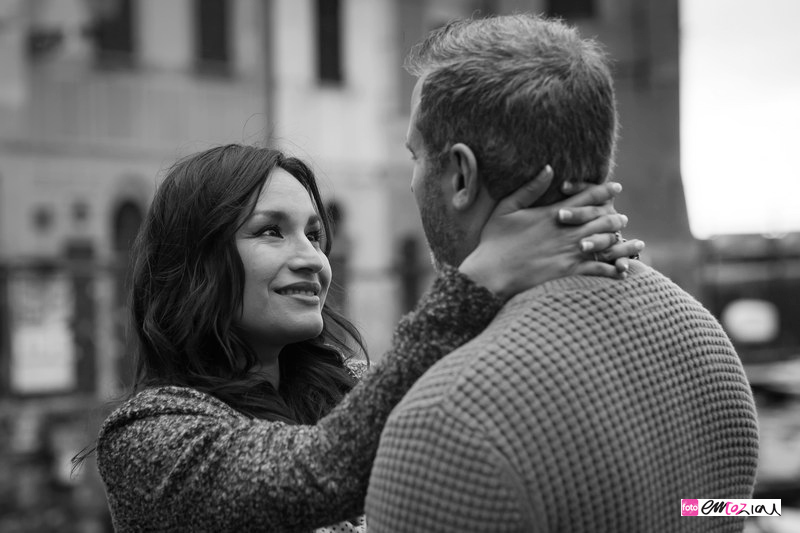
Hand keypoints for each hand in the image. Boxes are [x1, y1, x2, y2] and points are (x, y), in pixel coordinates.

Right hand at [459, 167, 633, 301]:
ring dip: (622, 242)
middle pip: (603, 220)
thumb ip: (529, 188)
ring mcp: (570, 252)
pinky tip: (622, 271)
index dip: (604, 191)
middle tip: (622, 217)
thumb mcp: (506, 208)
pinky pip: (598, 270)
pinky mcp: (569, 272)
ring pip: (606, 244)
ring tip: (634, 242)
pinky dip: (613, 270)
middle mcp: (567, 232)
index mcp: (554, 214)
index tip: (616, 187)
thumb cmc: (494, 241)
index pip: (587, 198)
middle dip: (615, 217)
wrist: (491, 273)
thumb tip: (548, 168)